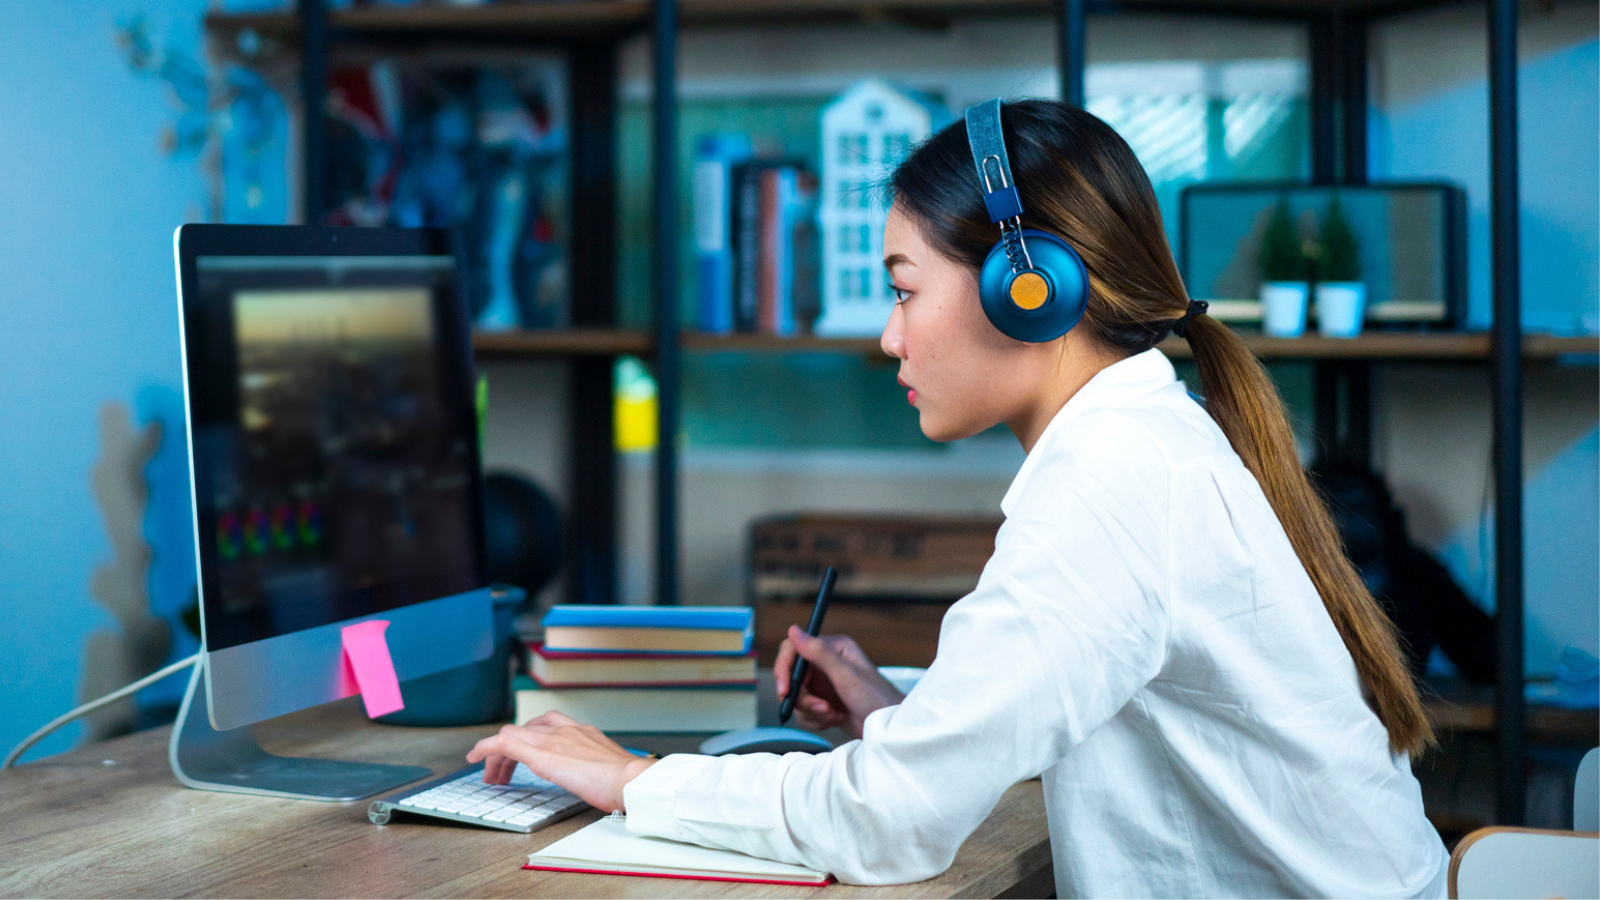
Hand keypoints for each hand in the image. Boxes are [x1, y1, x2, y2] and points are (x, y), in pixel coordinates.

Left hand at [467, 711, 655, 812]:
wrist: (630, 780)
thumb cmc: (627, 781)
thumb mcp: (610, 768)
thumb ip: (598, 768)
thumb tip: (600, 782)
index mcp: (583, 732)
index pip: (547, 724)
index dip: (530, 734)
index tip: (522, 751)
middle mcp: (566, 730)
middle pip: (526, 729)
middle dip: (510, 749)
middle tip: (502, 772)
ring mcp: (553, 739)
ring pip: (512, 733)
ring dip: (496, 754)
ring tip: (491, 775)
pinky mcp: (541, 754)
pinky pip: (505, 743)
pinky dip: (486, 748)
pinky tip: (475, 756)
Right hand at [774, 626, 904, 739]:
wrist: (888, 728)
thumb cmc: (876, 698)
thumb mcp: (846, 675)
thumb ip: (819, 653)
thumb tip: (793, 630)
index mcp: (833, 648)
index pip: (793, 650)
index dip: (784, 670)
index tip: (785, 691)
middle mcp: (826, 662)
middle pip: (792, 678)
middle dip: (803, 698)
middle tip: (821, 708)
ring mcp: (824, 683)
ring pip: (796, 697)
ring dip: (812, 711)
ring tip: (833, 715)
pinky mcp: (823, 701)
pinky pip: (804, 711)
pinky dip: (816, 719)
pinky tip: (835, 719)